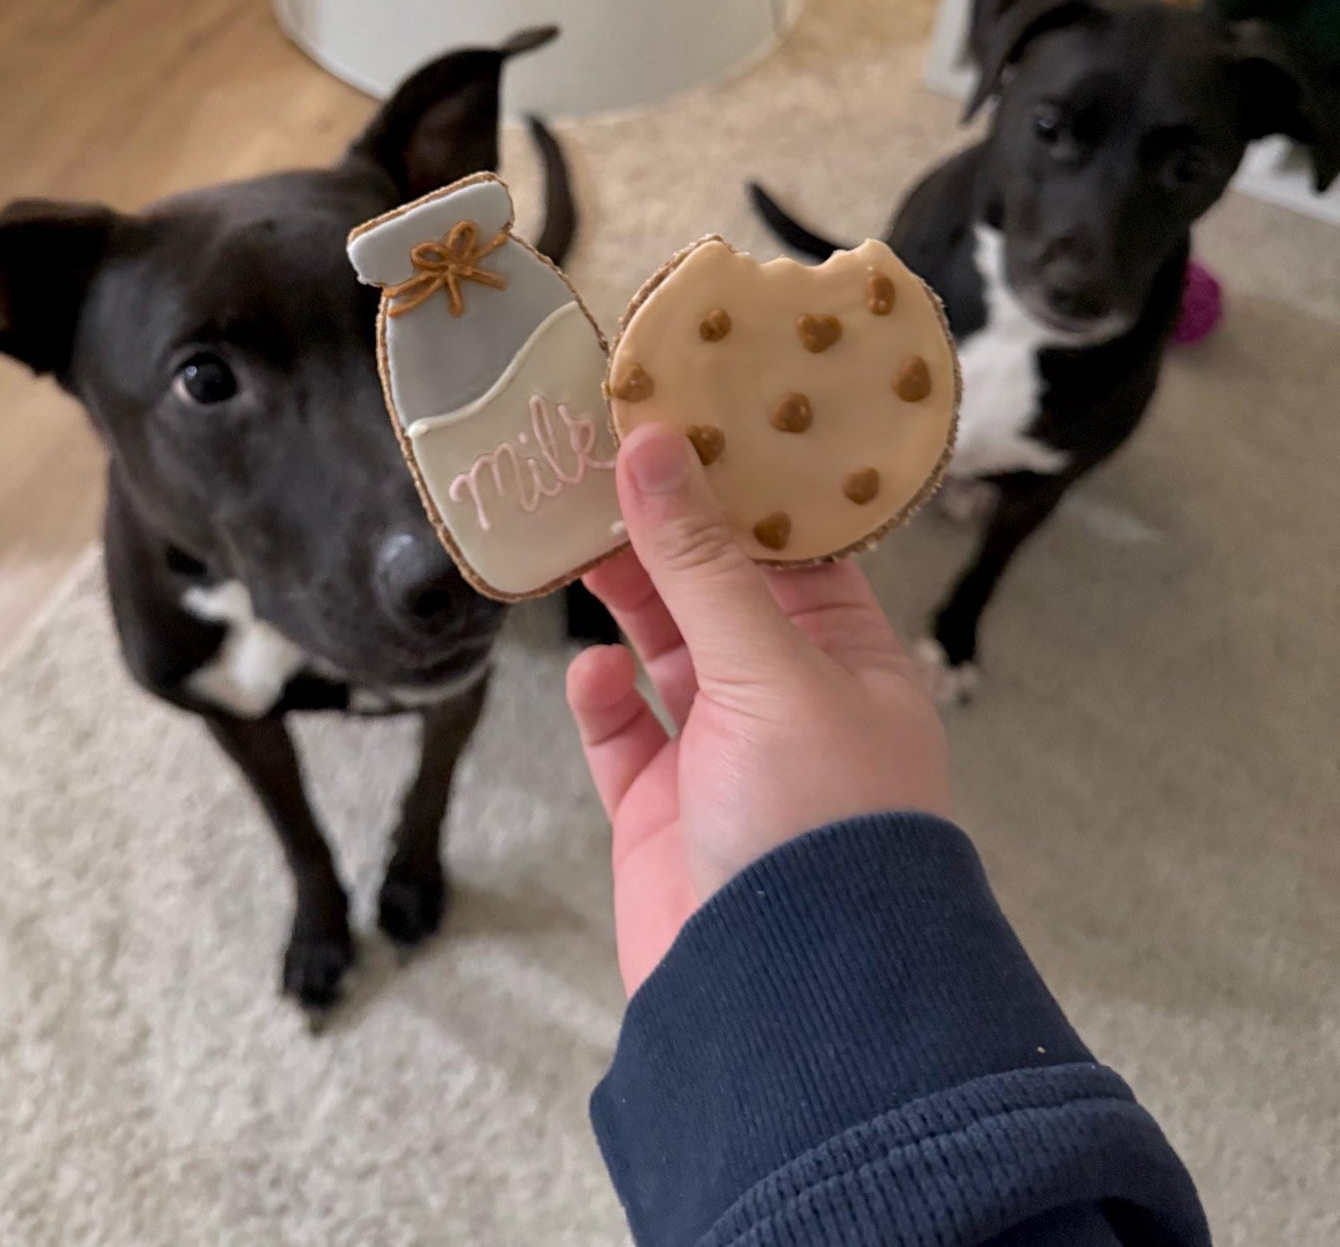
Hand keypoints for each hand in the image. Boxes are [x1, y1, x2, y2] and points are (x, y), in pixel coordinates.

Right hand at [566, 423, 950, 994]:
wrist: (786, 1012)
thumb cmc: (819, 828)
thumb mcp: (768, 670)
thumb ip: (699, 560)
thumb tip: (651, 441)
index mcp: (851, 657)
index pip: (793, 544)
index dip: (736, 481)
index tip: (676, 411)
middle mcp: (791, 697)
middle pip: (717, 586)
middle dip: (662, 529)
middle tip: (595, 460)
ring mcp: (723, 755)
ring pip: (662, 648)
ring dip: (622, 598)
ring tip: (573, 538)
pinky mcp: (661, 810)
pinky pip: (622, 733)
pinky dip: (601, 699)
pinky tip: (590, 675)